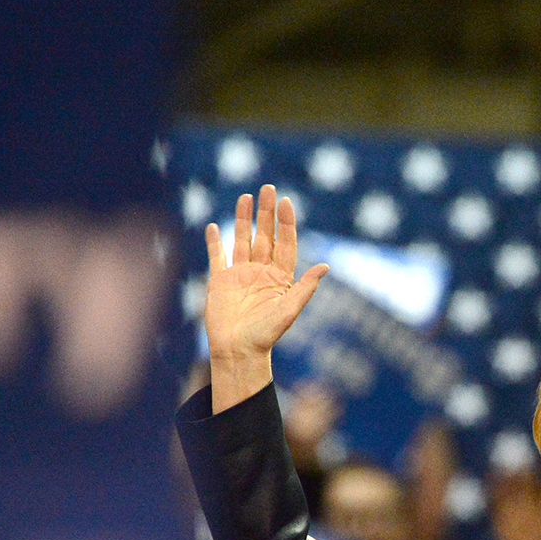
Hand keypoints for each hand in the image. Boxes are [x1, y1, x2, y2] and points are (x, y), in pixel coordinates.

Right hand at [204, 184, 326, 411]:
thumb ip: (305, 288)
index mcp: (280, 278)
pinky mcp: (220, 281)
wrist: (238, 351)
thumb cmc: (266, 335)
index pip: (285, 244)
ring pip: (243, 240)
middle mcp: (261, 273)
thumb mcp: (289, 311)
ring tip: (246, 197)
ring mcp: (240, 275)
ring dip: (244, 219)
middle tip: (269, 188)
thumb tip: (326, 267)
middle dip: (267, 213)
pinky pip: (217, 256)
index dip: (286, 224)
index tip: (286, 202)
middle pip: (265, 236)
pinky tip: (215, 225)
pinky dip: (215, 242)